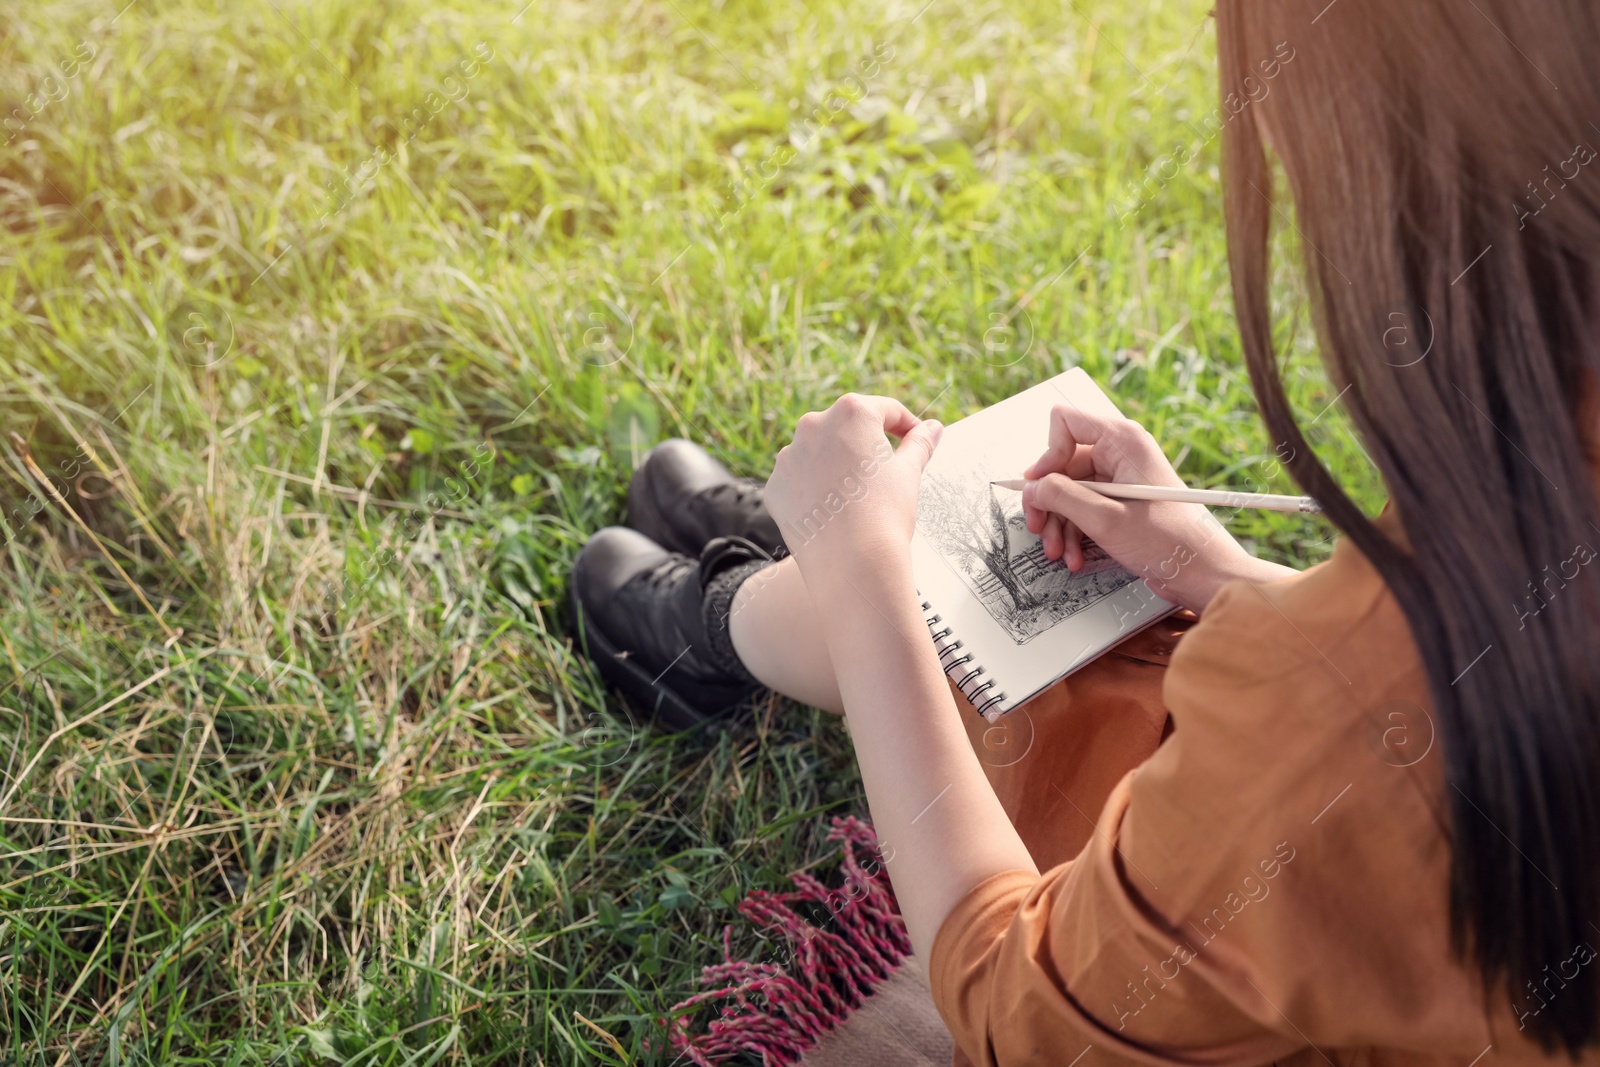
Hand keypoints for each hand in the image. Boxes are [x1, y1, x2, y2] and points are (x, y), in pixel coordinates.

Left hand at [765, 394, 942, 572]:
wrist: (852, 564)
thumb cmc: (884, 516)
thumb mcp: (909, 473)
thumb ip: (919, 443)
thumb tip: (931, 428)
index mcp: (852, 412)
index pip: (885, 410)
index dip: (906, 425)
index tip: (915, 440)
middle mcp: (814, 426)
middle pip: (848, 428)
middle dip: (867, 445)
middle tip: (887, 472)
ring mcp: (789, 456)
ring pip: (819, 453)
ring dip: (837, 466)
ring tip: (857, 496)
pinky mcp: (776, 486)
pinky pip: (799, 480)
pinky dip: (814, 490)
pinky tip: (833, 511)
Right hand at [1021, 404, 1273, 612]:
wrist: (1201, 570)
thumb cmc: (1169, 541)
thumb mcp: (1106, 519)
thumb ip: (1062, 498)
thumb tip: (1032, 488)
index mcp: (1122, 441)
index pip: (1065, 423)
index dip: (1047, 455)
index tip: (1039, 487)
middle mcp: (1120, 453)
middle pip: (1061, 464)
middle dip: (1049, 501)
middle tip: (1039, 528)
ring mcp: (1119, 478)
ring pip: (1068, 491)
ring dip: (1059, 524)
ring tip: (1059, 552)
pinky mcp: (1120, 501)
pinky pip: (1083, 508)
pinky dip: (1074, 532)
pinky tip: (1075, 555)